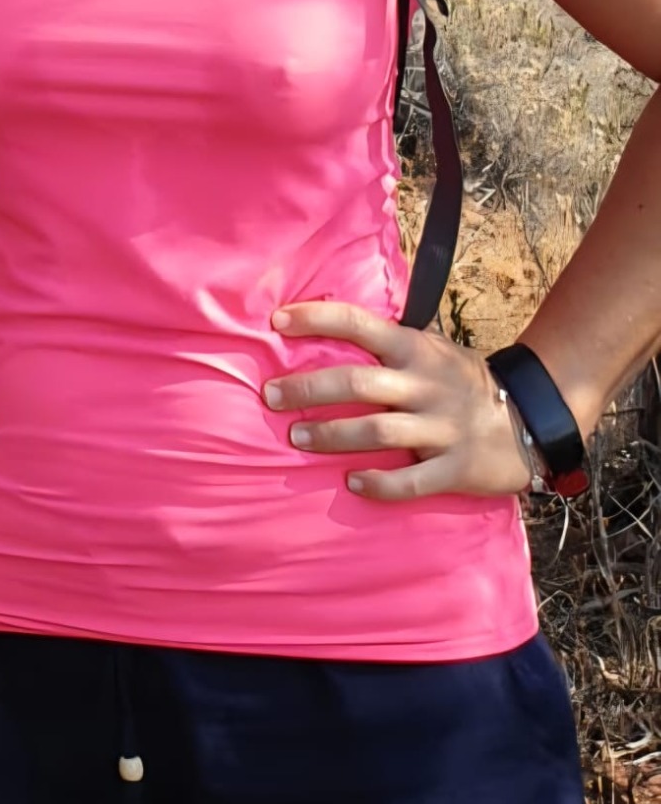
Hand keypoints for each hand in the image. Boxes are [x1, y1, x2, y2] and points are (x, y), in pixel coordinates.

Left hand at [264, 302, 533, 501]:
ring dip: (331, 436)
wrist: (533, 418)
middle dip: (307, 389)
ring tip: (296, 439)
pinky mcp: (457, 467)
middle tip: (270, 396)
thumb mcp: (432, 349)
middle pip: (357, 383)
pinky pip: (412, 481)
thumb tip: (328, 325)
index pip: (360, 324)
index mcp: (417, 350)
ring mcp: (443, 427)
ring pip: (377, 432)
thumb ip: (390, 343)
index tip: (277, 320)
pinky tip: (352, 482)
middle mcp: (426, 384)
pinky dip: (379, 484)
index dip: (317, 318)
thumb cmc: (463, 382)